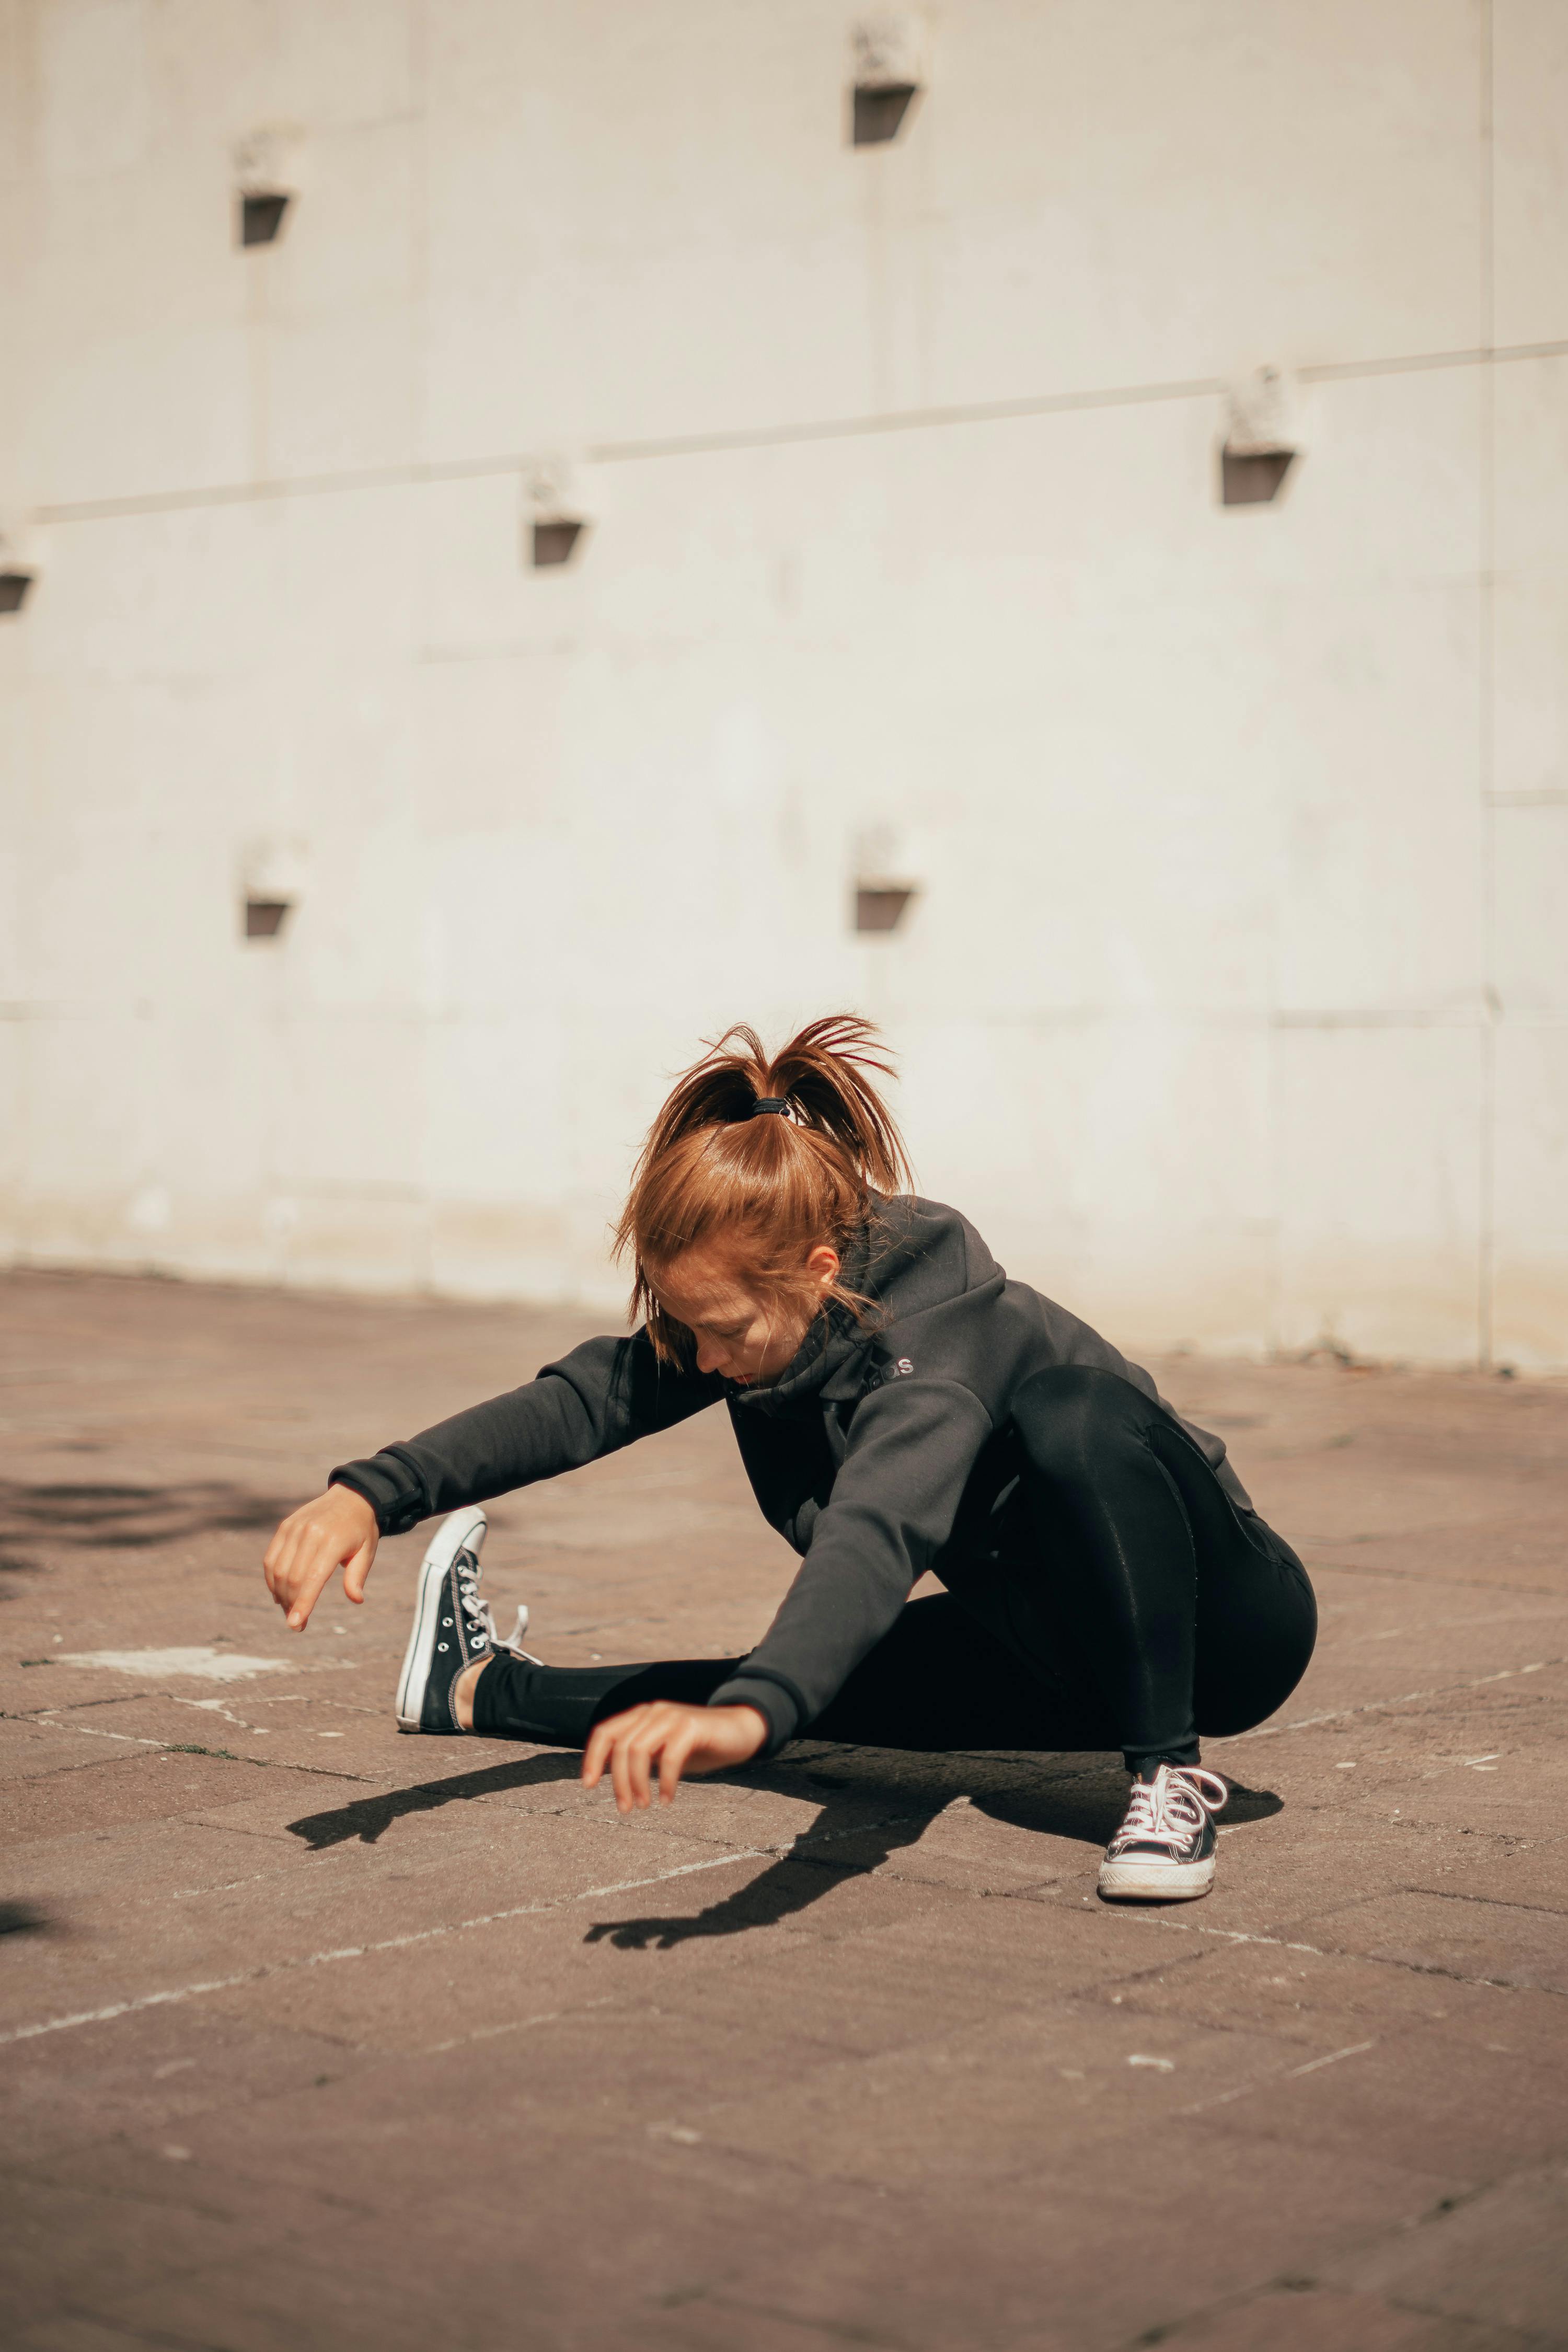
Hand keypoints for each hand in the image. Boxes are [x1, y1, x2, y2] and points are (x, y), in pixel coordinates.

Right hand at [263, 1486, 378, 1630]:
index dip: (302, 1604)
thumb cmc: (361, 1530)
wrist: (351, 1496)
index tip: (295, 1625)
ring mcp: (294, 1528)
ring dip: (280, 1594)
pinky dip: (271, 1578)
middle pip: (292, 1578)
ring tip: (289, 1610)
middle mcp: (310, 1533)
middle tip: (297, 1623)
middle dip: (291, 1605)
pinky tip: (279, 1593)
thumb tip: (356, 1599)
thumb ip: (357, 1576)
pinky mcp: (285, 1526)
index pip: (312, 1579)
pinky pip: (271, 1557)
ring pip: (277, 1570)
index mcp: (333, 1541)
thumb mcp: (367, 1552)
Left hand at [582, 1701, 767, 1811]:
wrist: (740, 1730)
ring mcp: (672, 1716)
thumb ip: (641, 1758)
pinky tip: (668, 1800)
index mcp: (642, 1715)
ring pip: (639, 1750)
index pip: (606, 1732)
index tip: (588, 1786)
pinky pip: (669, 1757)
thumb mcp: (663, 1751)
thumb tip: (615, 1779)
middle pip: (621, 1747)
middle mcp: (654, 1711)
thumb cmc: (699, 1745)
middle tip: (626, 1809)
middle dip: (619, 1782)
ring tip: (644, 1806)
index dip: (593, 1758)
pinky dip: (665, 1782)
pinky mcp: (692, 1727)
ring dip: (637, 1783)